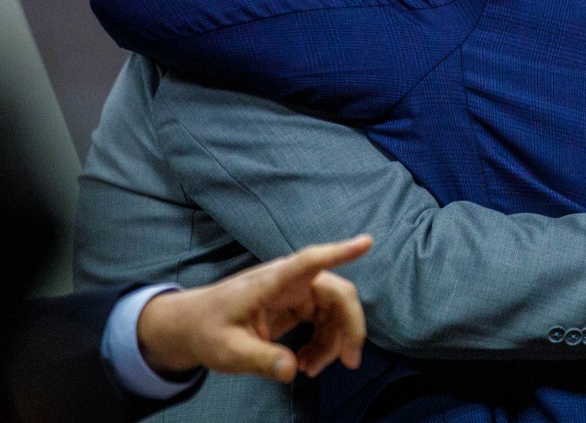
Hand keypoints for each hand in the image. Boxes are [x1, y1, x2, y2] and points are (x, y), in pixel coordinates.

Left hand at [137, 235, 371, 382]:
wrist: (192, 327)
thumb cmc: (207, 330)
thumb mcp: (227, 352)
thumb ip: (259, 359)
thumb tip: (292, 370)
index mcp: (273, 282)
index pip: (310, 261)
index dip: (340, 252)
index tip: (366, 242)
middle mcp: (291, 281)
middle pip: (337, 294)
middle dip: (349, 326)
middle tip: (350, 362)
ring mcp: (297, 292)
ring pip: (335, 310)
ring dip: (334, 341)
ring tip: (310, 370)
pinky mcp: (297, 304)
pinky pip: (325, 320)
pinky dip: (324, 343)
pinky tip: (306, 362)